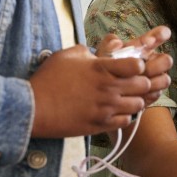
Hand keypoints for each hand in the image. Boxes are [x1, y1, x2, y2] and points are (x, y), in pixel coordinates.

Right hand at [30, 35, 172, 137]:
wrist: (32, 109)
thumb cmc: (48, 79)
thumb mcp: (68, 55)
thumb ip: (88, 51)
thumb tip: (97, 53)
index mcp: (102, 69)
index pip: (138, 65)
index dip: (138, 65)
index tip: (131, 66)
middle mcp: (108, 89)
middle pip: (144, 85)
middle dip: (142, 82)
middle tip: (132, 82)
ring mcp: (105, 109)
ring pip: (138, 105)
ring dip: (134, 100)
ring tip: (125, 97)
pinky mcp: (99, 126)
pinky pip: (125, 121)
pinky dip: (124, 116)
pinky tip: (115, 111)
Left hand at [95, 29, 173, 105]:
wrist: (102, 89)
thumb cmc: (106, 67)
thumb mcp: (104, 54)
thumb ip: (109, 46)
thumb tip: (117, 43)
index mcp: (145, 46)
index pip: (160, 35)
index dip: (161, 34)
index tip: (152, 39)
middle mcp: (154, 61)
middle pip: (166, 61)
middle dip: (156, 65)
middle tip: (143, 68)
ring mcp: (155, 78)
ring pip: (164, 79)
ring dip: (152, 82)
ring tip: (137, 83)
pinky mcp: (152, 93)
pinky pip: (156, 94)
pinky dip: (146, 95)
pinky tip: (134, 94)